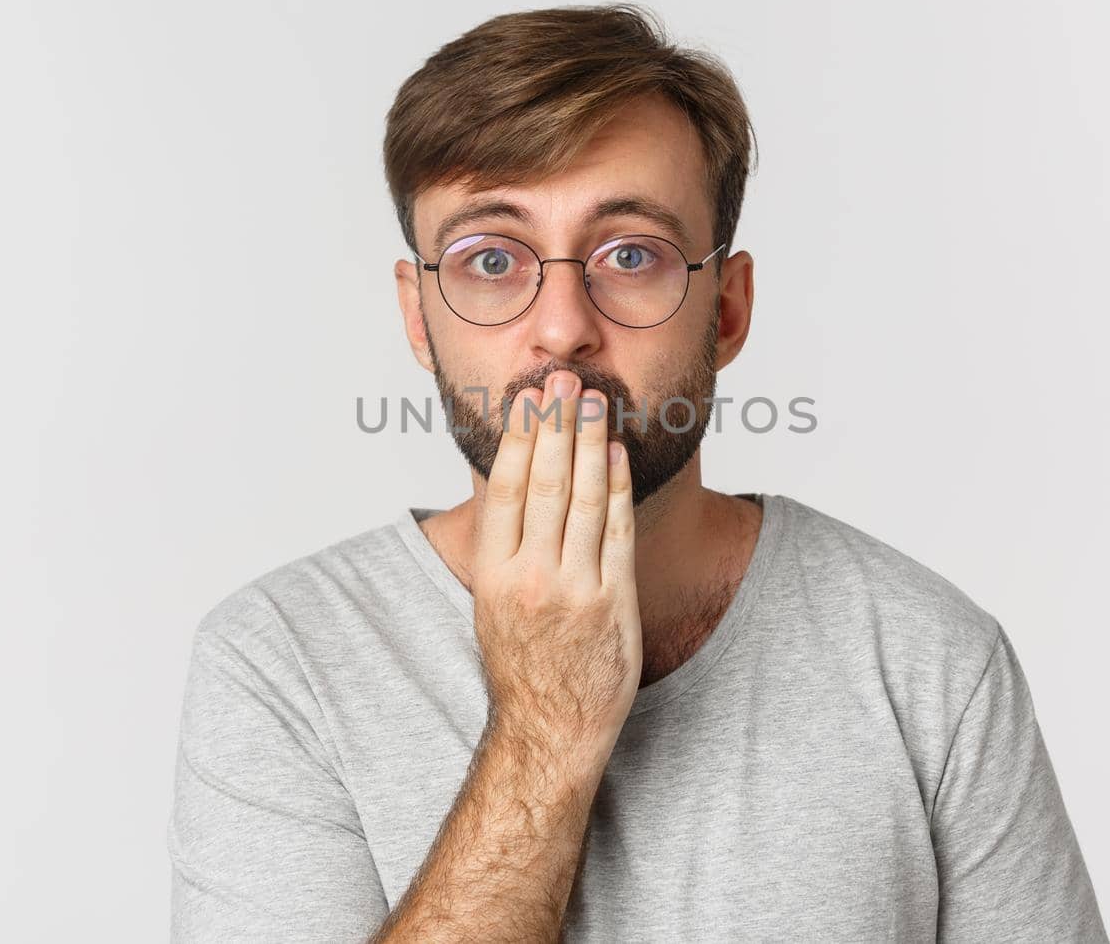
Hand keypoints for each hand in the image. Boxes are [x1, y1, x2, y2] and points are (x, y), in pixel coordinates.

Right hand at [471, 369, 642, 780]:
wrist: (551, 729)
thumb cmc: (522, 664)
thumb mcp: (492, 605)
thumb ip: (503, 549)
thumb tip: (509, 485)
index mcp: (494, 575)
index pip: (504, 490)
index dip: (517, 438)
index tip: (528, 399)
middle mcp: (531, 578)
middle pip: (544, 483)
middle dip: (556, 425)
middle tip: (564, 380)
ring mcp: (575, 589)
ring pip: (583, 499)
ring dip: (590, 443)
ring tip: (593, 401)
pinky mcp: (613, 602)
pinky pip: (617, 532)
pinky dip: (618, 488)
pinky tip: (617, 454)